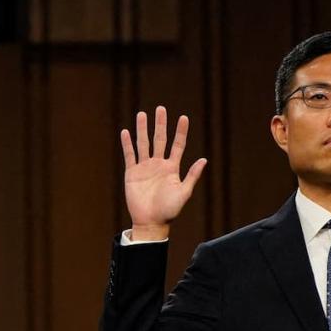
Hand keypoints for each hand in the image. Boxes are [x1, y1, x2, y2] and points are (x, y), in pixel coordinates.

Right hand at [119, 106, 206, 240]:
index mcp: (172, 168)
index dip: (180, 131)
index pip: (177, 145)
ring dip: (142, 129)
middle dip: (160, 124)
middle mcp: (158, 164)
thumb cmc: (169, 210)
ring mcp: (144, 167)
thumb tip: (204, 159)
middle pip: (159, 139)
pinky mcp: (132, 173)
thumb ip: (192, 176)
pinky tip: (126, 132)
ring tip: (142, 115)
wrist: (151, 221)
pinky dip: (127, 144)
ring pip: (143, 143)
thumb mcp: (184, 192)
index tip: (183, 118)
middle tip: (161, 109)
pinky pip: (130, 155)